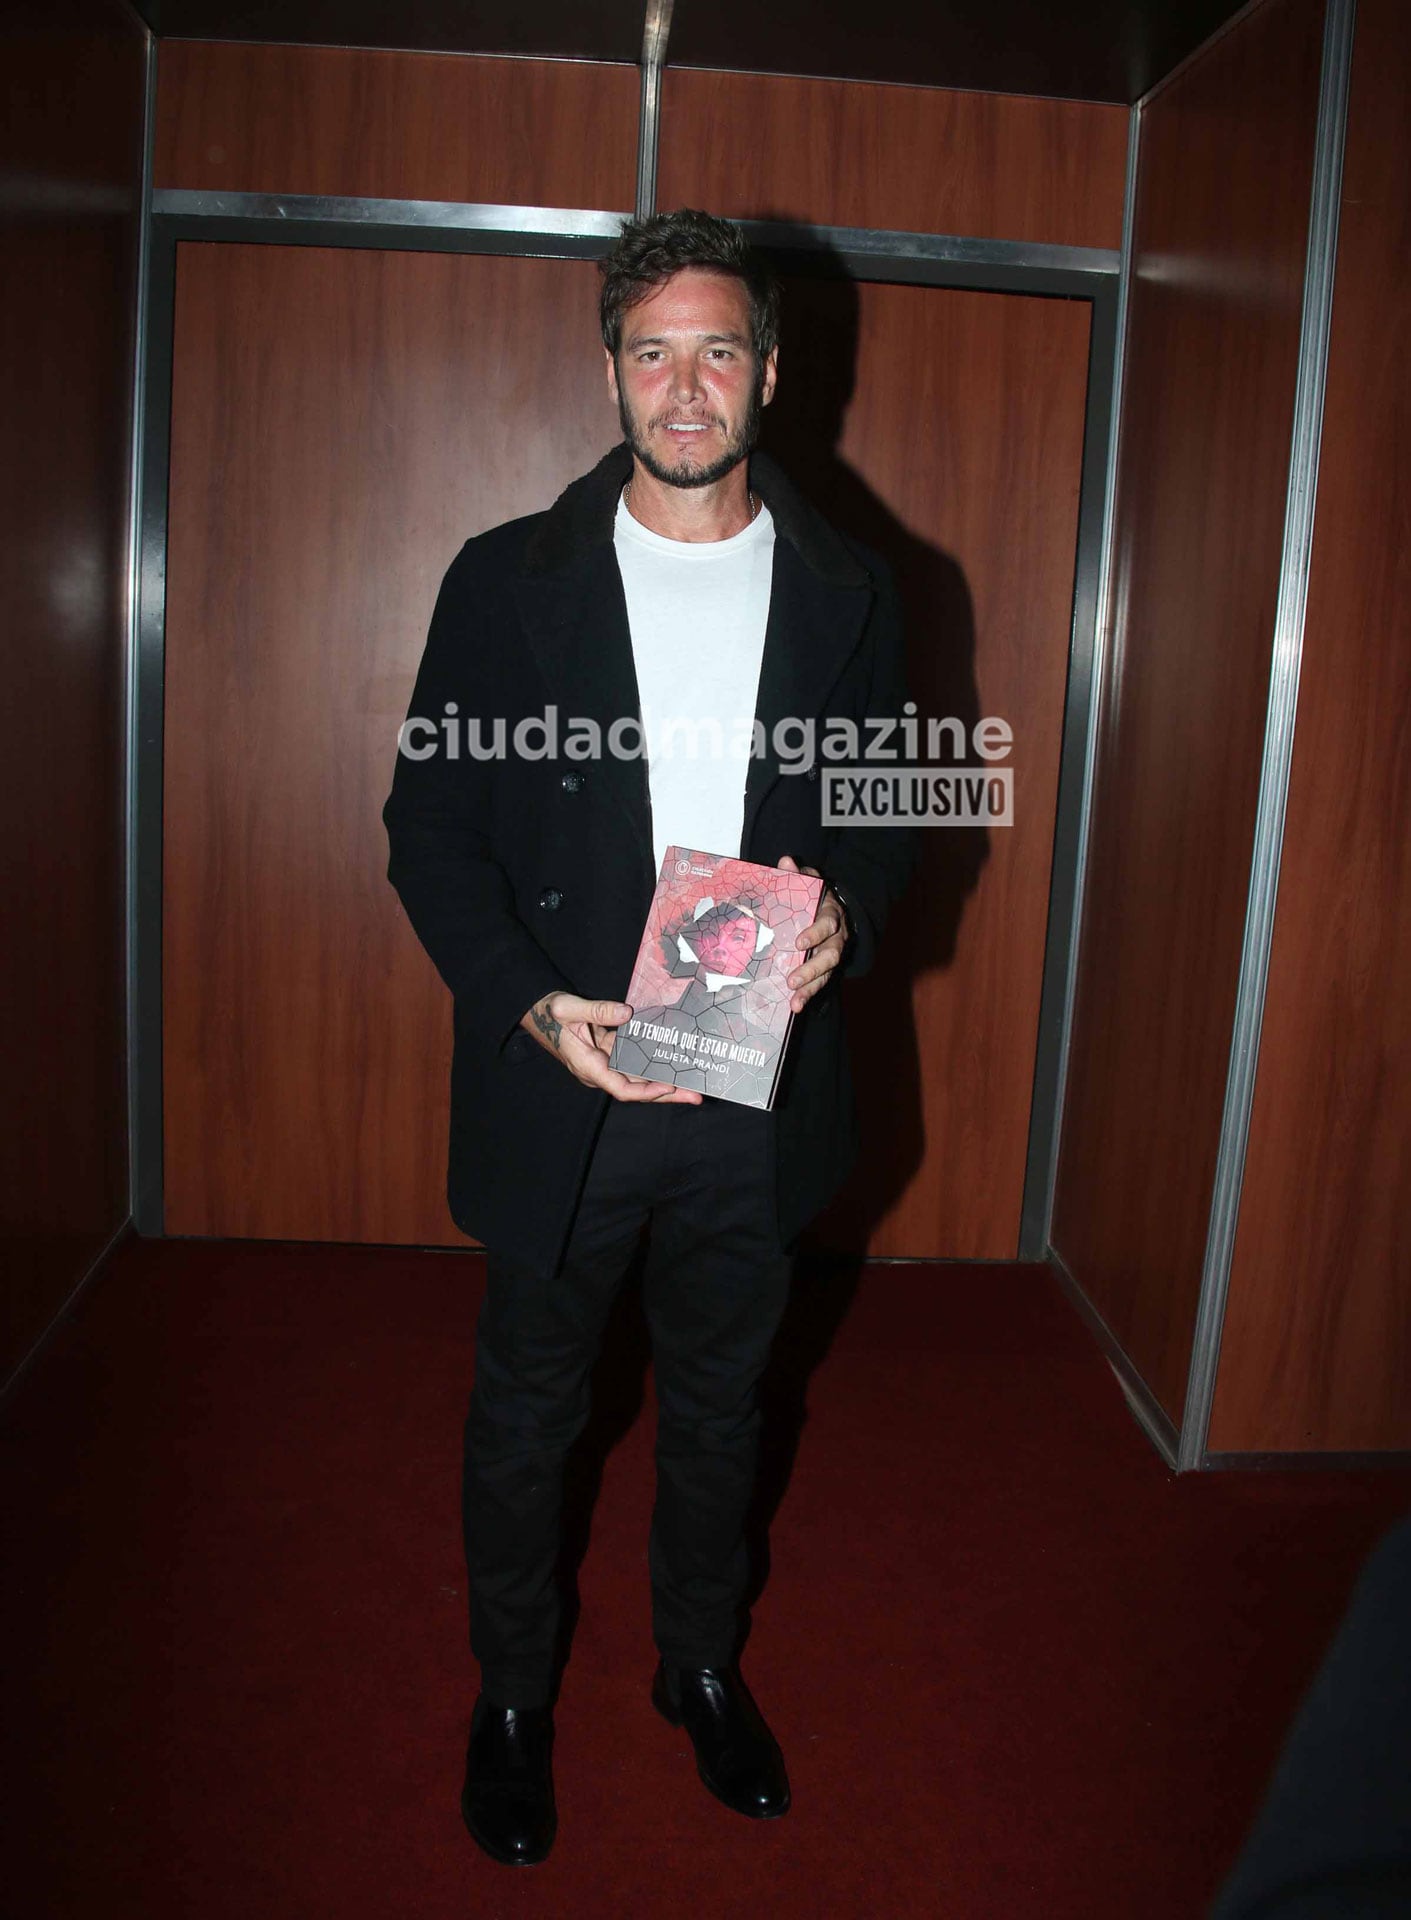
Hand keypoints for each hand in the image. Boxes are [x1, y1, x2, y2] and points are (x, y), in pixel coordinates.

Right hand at [521, 991, 703, 1102]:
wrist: (538, 1013)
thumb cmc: (550, 1013)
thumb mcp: (569, 1008)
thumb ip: (597, 1011)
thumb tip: (627, 1013)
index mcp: (588, 1066)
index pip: (621, 1087)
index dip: (646, 1090)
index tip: (668, 1087)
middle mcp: (599, 1071)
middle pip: (637, 1089)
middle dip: (667, 1093)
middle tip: (696, 1096)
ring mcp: (605, 1064)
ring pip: (639, 1079)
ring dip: (665, 1082)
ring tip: (693, 1085)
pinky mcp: (609, 1054)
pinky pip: (635, 1064)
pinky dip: (654, 1065)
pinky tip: (674, 1061)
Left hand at [777, 853, 848, 1014]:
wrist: (828, 909)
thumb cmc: (813, 895)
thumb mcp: (808, 882)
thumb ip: (798, 875)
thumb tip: (785, 862)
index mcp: (831, 913)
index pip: (828, 924)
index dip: (815, 933)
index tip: (798, 942)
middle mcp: (837, 937)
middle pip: (830, 955)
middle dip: (812, 969)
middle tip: (792, 979)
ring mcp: (832, 954)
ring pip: (827, 973)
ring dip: (811, 988)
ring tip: (795, 1001)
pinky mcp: (825, 968)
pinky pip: (820, 983)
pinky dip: (808, 994)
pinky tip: (795, 1005)